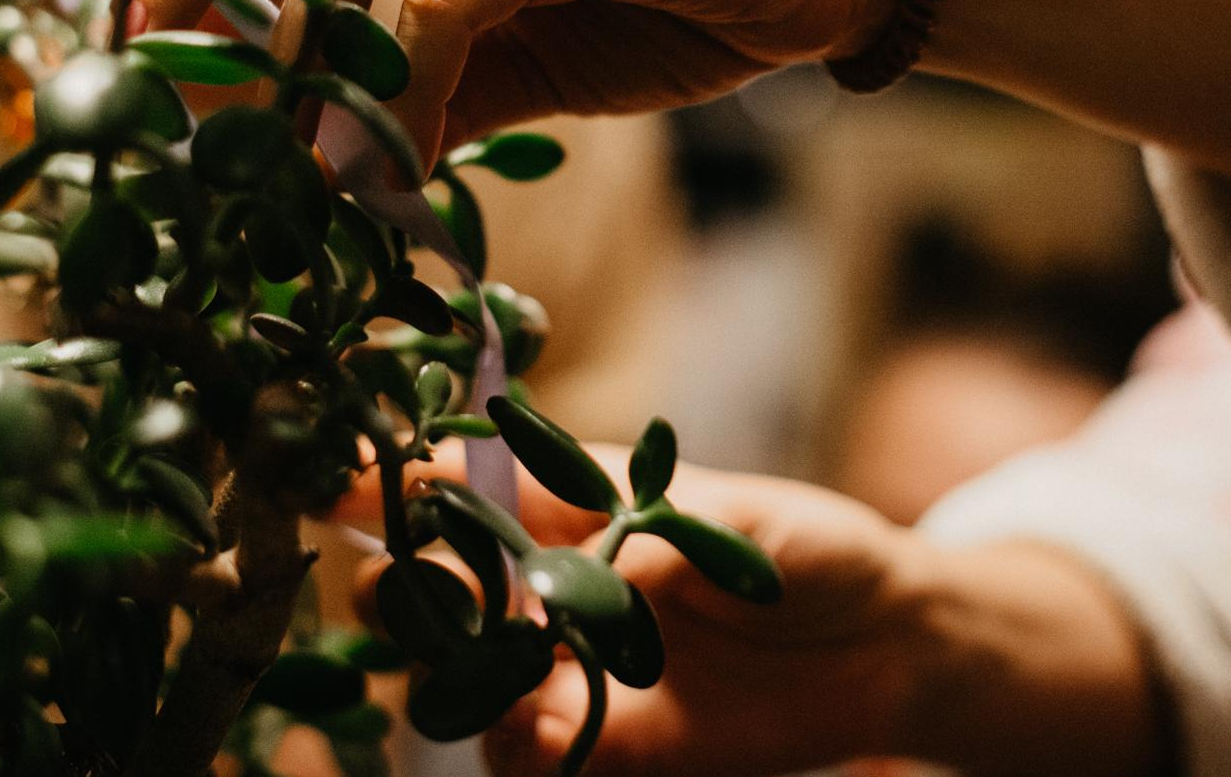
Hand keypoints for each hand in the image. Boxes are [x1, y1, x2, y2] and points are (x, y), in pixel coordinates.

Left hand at [139, 0, 899, 162]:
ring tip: (258, 165)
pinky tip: (396, 165)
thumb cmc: (665, 1)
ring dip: (292, 66)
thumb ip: (426, 86)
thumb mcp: (517, 53)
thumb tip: (332, 166)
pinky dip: (406, 89)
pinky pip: (449, 0)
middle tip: (153, 105)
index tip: (135, 52)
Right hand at [335, 445, 1161, 775]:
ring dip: (459, 680)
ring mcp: (569, 667)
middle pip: (431, 587)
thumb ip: (654, 542)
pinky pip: (525, 757)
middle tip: (411, 601)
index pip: (460, 486)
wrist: (884, 648)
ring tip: (503, 682)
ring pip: (462, 680)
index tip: (347, 482)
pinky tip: (550, 738)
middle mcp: (550, 583)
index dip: (396, 481)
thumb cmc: (812, 551)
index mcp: (571, 501)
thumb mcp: (745, 526)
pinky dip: (520, 751)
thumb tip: (576, 570)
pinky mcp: (604, 743)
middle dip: (399, 591)